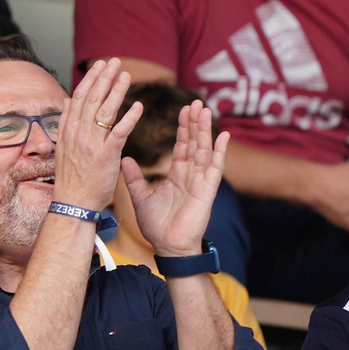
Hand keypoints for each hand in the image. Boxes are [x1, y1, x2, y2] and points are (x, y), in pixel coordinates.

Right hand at [52, 58, 142, 210]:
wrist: (73, 202)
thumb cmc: (74, 177)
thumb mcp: (66, 146)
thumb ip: (69, 123)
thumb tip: (69, 101)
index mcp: (68, 129)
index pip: (79, 98)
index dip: (91, 80)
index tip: (100, 66)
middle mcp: (77, 133)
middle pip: (91, 99)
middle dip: (103, 78)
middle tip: (114, 61)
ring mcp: (91, 143)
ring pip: (104, 111)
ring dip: (116, 91)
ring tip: (126, 75)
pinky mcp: (105, 156)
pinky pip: (119, 132)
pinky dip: (129, 118)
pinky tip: (139, 106)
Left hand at [125, 100, 228, 258]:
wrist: (168, 247)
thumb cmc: (157, 227)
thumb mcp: (140, 197)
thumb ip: (135, 178)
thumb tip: (125, 159)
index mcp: (178, 177)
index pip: (182, 147)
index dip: (183, 129)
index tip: (183, 110)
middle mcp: (192, 176)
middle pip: (194, 144)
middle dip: (195, 123)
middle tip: (196, 102)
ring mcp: (201, 182)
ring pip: (204, 150)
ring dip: (205, 130)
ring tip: (205, 110)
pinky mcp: (207, 191)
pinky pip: (215, 167)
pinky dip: (219, 151)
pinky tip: (223, 135)